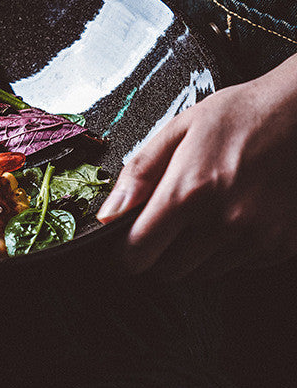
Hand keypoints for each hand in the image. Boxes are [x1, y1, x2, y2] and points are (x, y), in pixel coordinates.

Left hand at [97, 54, 296, 279]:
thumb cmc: (240, 115)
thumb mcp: (179, 129)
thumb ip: (139, 173)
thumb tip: (107, 215)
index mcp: (191, 189)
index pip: (140, 250)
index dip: (126, 252)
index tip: (125, 244)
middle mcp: (225, 221)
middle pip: (169, 270)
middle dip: (160, 250)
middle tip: (170, 219)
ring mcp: (258, 237)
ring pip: (203, 272)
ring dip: (195, 252)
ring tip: (208, 210)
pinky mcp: (283, 246)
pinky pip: (237, 265)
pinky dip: (229, 249)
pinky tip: (237, 213)